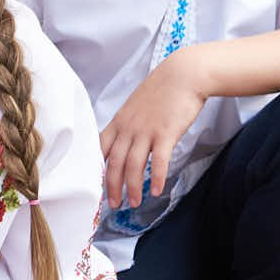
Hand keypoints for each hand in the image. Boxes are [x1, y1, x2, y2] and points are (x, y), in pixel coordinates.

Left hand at [100, 53, 209, 208]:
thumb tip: (126, 142)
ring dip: (133, 187)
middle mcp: (129, 128)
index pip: (100, 149)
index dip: (97, 169)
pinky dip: (157, 178)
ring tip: (134, 203)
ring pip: (134, 165)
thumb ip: (128, 125)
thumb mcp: (136, 106)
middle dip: (112, 186)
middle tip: (114, 204)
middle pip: (115, 163)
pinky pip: (159, 161)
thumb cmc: (161, 91)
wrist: (183, 75)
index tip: (96, 185)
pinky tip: (157, 191)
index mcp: (119, 122)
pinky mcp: (166, 133)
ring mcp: (146, 131)